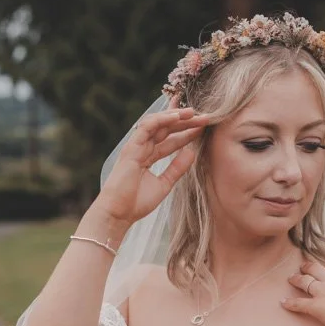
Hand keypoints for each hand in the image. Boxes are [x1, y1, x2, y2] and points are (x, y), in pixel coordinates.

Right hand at [96, 101, 208, 225]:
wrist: (119, 213)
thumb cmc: (137, 202)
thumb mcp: (165, 184)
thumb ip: (177, 168)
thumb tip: (192, 152)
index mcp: (149, 157)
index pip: (170, 140)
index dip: (187, 132)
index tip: (204, 127)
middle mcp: (143, 148)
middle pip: (166, 129)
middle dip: (185, 122)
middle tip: (205, 116)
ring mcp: (136, 146)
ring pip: (157, 124)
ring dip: (175, 116)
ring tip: (193, 112)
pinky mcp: (131, 147)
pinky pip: (147, 127)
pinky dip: (161, 120)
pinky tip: (176, 116)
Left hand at [280, 258, 324, 325]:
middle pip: (317, 269)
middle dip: (309, 266)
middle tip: (303, 265)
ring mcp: (324, 292)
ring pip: (305, 282)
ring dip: (297, 280)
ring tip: (290, 278)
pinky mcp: (315, 306)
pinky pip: (299, 303)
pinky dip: (289, 303)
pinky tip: (282, 303)